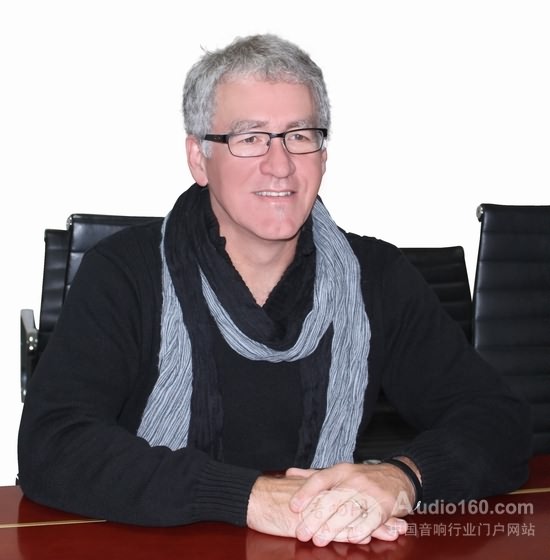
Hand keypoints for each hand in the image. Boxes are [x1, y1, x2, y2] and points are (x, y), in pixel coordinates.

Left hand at [286, 462, 413, 546]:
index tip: (293, 506)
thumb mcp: (340, 472)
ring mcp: (370, 492)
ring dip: (333, 527)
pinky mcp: (385, 506)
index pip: (320, 479)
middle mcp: (354, 480)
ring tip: (320, 540)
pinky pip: (371, 519)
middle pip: (332, 499)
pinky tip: (350, 538)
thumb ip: (314, 475)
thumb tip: (289, 473)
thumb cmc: (364, 477)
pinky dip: (360, 529)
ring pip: (349, 510)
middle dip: (316, 517)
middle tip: (303, 533)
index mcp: (341, 471)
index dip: (306, 492)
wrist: (399, 475)